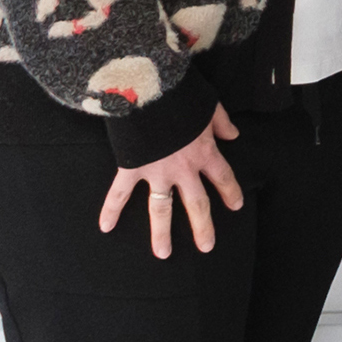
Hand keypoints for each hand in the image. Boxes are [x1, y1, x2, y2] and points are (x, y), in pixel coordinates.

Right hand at [98, 106, 242, 259]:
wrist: (152, 88)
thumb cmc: (182, 94)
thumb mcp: (210, 105)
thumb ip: (221, 122)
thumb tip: (233, 134)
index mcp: (205, 152)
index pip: (223, 177)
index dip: (231, 191)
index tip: (235, 206)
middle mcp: (183, 169)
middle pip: (196, 204)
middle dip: (203, 226)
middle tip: (206, 246)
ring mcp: (156, 171)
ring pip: (161, 208)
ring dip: (161, 232)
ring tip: (163, 253)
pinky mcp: (132, 167)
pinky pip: (119, 192)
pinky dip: (110, 209)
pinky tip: (106, 227)